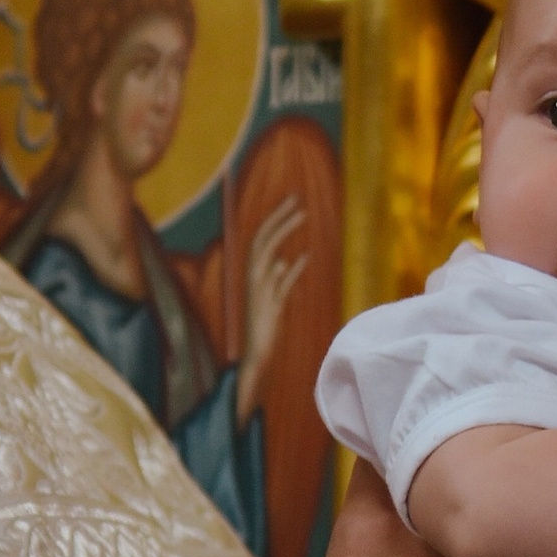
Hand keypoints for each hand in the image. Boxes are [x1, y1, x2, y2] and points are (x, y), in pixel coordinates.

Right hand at [234, 194, 310, 414]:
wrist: (257, 356)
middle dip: (278, 218)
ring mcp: (259, 292)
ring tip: (302, 215)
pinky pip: (280, 284)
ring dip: (284, 233)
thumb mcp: (275, 299)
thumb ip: (280, 280)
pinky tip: (305, 257)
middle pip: (262, 240)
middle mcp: (252, 279)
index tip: (292, 204)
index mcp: (252, 276)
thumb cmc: (266, 328)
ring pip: (268, 254)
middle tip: (297, 199)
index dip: (274, 220)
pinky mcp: (269, 307)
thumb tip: (287, 262)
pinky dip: (291, 270)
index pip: (261, 240)